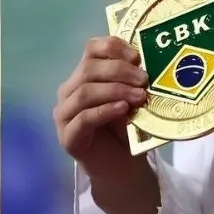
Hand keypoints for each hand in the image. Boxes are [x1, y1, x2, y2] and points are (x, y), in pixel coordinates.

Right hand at [54, 35, 150, 182]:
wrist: (122, 167)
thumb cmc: (127, 128)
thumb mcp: (133, 98)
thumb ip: (134, 81)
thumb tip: (149, 63)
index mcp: (84, 75)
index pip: (92, 48)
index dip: (113, 46)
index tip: (138, 56)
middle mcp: (69, 91)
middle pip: (88, 69)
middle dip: (120, 71)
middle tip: (144, 80)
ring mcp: (64, 115)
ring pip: (85, 92)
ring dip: (116, 90)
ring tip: (139, 96)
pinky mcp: (67, 137)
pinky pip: (83, 118)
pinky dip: (105, 110)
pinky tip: (123, 109)